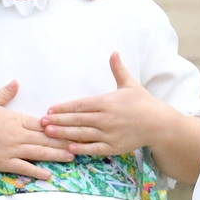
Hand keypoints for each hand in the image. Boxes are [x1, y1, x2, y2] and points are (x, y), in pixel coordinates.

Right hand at [0, 80, 74, 178]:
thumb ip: (5, 93)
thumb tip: (16, 82)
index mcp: (17, 119)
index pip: (43, 124)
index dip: (59, 126)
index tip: (72, 126)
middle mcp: (19, 135)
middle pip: (46, 138)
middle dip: (64, 141)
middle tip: (81, 143)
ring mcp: (13, 150)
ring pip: (40, 153)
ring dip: (57, 155)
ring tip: (72, 157)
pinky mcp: (6, 163)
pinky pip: (25, 168)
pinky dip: (37, 171)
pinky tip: (49, 174)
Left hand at [41, 52, 171, 155]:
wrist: (158, 123)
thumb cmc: (143, 102)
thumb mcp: (130, 84)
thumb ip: (118, 69)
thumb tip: (114, 51)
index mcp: (107, 102)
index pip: (80, 105)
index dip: (64, 107)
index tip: (50, 109)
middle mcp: (106, 118)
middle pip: (77, 119)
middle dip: (58, 121)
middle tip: (41, 122)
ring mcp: (109, 133)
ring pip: (82, 134)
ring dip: (64, 134)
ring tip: (48, 133)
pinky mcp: (113, 147)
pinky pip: (93, 148)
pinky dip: (81, 149)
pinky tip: (68, 148)